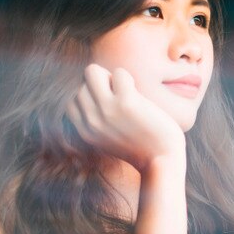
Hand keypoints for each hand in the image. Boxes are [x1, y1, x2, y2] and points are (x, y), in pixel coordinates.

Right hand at [67, 65, 184, 171]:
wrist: (162, 162)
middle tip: (120, 99)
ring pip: (92, 71)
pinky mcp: (126, 102)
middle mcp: (91, 121)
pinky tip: (137, 94)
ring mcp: (107, 111)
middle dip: (101, 86)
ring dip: (110, 77)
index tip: (109, 107)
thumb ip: (96, 121)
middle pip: (82, 84)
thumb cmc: (139, 147)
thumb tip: (89, 87)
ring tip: (125, 93)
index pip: (72, 102)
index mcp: (84, 132)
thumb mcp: (108, 139)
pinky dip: (128, 78)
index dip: (90, 99)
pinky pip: (118, 73)